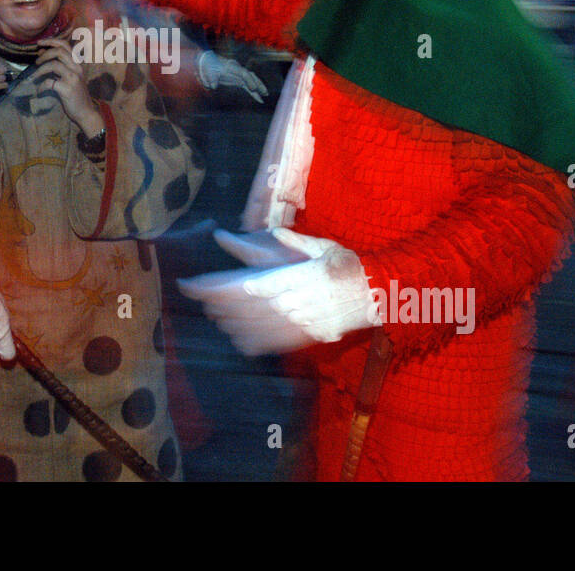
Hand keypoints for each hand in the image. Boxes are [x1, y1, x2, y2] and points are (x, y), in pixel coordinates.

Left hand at [33, 38, 100, 133]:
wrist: (85, 112)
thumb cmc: (75, 95)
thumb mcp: (69, 77)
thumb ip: (58, 65)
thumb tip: (42, 53)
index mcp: (77, 64)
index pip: (65, 45)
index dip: (51, 41)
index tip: (40, 43)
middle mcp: (77, 68)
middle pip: (59, 52)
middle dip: (45, 54)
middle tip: (36, 61)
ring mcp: (73, 78)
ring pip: (53, 65)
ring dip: (40, 69)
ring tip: (34, 76)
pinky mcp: (67, 89)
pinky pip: (49, 83)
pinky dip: (41, 86)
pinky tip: (39, 91)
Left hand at [178, 230, 377, 355]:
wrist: (377, 295)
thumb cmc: (349, 266)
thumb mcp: (322, 247)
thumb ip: (295, 242)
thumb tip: (273, 230)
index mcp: (294, 278)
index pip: (249, 286)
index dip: (218, 288)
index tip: (196, 285)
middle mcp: (292, 303)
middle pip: (244, 308)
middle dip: (217, 303)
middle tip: (198, 296)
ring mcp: (298, 323)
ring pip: (254, 328)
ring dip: (230, 321)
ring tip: (214, 315)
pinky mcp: (306, 337)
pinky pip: (273, 344)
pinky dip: (252, 342)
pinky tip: (239, 340)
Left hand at [198, 51, 268, 102]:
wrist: (207, 62)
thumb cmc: (208, 67)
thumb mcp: (208, 72)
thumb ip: (211, 79)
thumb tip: (213, 85)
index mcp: (232, 66)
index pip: (244, 73)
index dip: (249, 81)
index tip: (253, 89)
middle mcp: (238, 69)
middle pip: (251, 76)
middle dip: (258, 84)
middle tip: (264, 92)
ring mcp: (239, 74)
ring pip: (252, 80)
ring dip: (259, 87)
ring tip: (266, 94)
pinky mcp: (238, 80)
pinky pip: (248, 86)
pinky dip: (254, 93)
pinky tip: (260, 99)